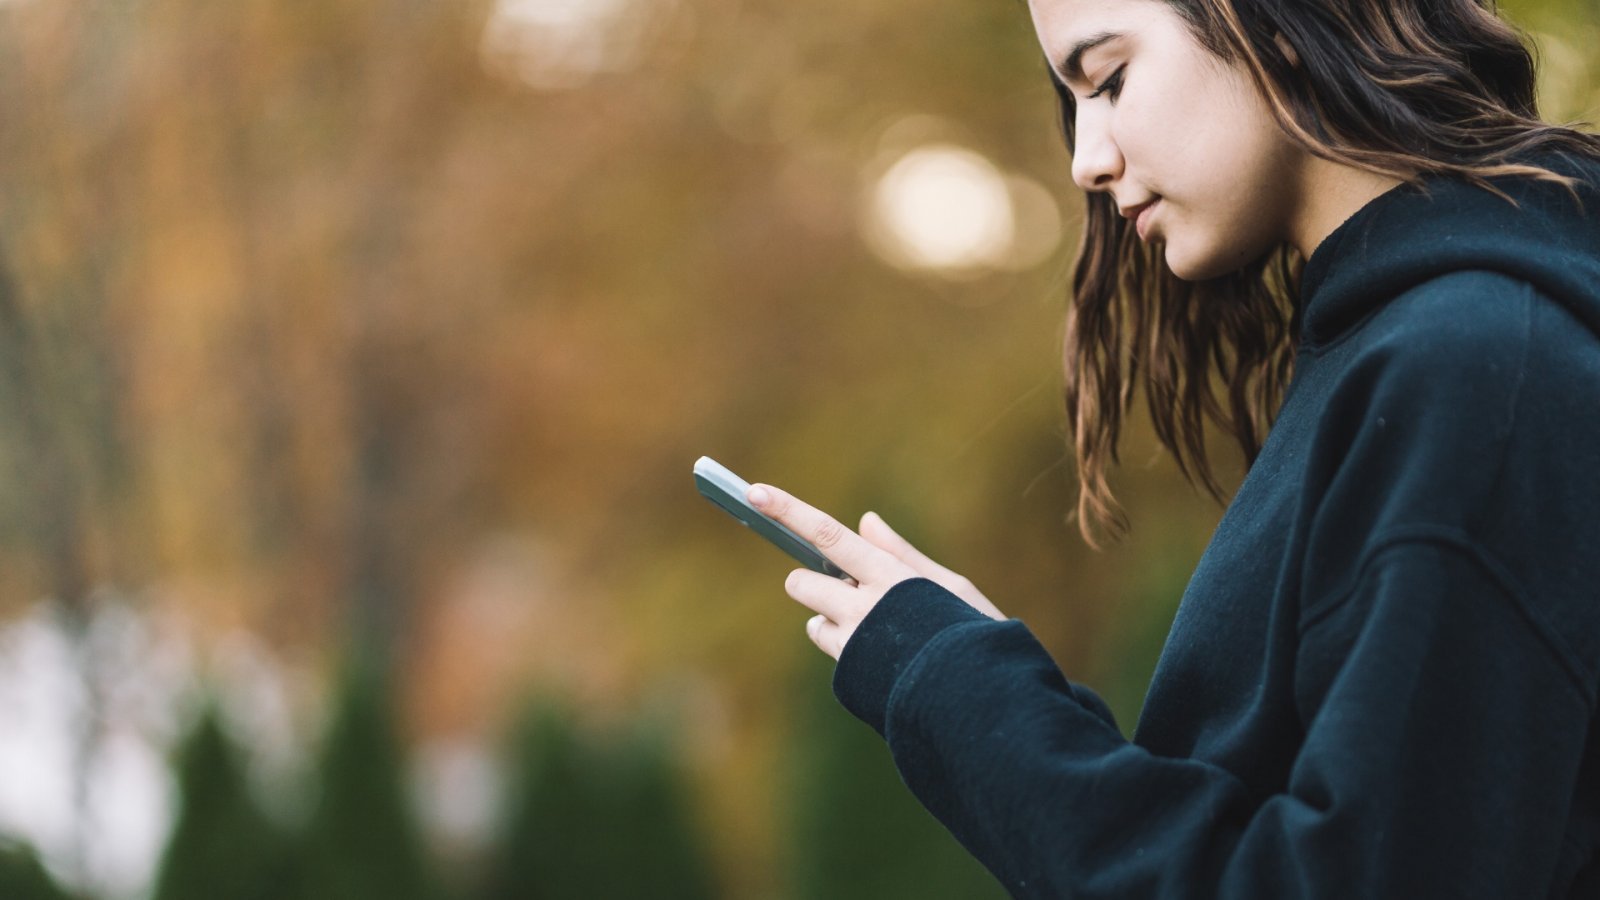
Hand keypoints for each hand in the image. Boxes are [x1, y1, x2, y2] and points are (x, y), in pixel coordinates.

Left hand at [747, 483, 1004, 659]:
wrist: (979, 707)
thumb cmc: (974, 639)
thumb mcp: (950, 588)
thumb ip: (901, 554)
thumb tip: (865, 522)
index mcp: (890, 578)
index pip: (829, 535)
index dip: (790, 512)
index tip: (755, 492)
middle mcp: (862, 610)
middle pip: (802, 583)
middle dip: (811, 583)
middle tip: (847, 592)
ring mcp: (852, 646)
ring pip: (815, 622)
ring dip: (833, 620)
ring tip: (879, 633)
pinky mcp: (848, 677)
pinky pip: (833, 650)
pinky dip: (847, 648)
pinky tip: (884, 658)